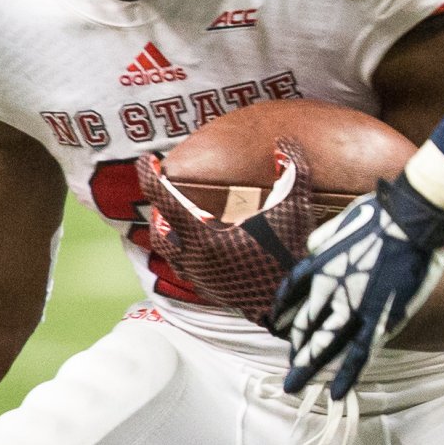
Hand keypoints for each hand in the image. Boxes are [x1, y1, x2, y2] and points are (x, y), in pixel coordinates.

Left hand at [136, 147, 310, 324]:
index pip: (161, 199)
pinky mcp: (213, 293)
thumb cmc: (290, 254)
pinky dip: (189, 255)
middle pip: (158, 231)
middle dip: (157, 210)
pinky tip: (205, 248)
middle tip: (165, 195)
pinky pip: (189, 271)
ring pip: (170, 255)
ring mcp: (201, 279)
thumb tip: (284, 141)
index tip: (147, 161)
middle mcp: (194, 259)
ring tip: (180, 222)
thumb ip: (291, 169)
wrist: (296, 303)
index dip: (149, 175)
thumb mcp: (295, 207)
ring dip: (170, 235)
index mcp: (202, 235)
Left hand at [271, 174, 443, 399]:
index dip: (286, 316)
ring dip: (309, 367)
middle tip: (289, 371)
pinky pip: (359, 353)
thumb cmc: (382, 215)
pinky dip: (346, 374)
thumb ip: (325, 240)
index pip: (292, 297)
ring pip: (325, 345)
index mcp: (319, 265)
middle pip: (305, 327)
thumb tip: (315, 246)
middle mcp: (329, 291)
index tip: (280, 328)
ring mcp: (353, 307)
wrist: (412, 219)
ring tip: (295, 387)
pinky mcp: (379, 318)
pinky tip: (335, 392)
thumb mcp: (341, 223)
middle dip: (296, 351)